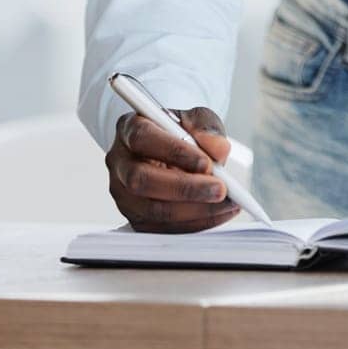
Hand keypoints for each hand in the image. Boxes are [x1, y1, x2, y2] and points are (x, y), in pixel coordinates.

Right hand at [105, 106, 240, 232]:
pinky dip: (194, 224)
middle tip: (220, 189)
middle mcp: (120, 162)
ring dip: (194, 210)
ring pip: (151, 210)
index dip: (174, 152)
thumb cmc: (181, 133)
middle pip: (141, 180)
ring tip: (227, 204)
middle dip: (185, 188)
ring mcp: (123, 194)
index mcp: (129, 128)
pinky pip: (161, 228)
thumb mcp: (196, 120)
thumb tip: (217, 148)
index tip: (206, 163)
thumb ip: (207, 127)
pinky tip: (218, 214)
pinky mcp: (135, 217)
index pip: (143, 138)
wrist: (171, 152)